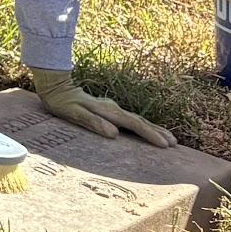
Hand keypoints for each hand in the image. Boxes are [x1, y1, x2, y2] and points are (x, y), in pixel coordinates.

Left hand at [28, 68, 175, 147]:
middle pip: (140, 121)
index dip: (150, 135)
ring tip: (168, 138)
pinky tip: (145, 129)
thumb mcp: (74, 113)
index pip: (134, 124)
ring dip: (153, 128)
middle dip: (158, 132)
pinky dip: (142, 125)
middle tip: (174, 144)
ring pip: (137, 119)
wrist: (56, 86)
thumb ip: (93, 123)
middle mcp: (113, 108)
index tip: (165, 145)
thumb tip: (114, 134)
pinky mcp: (108, 109)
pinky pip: (130, 119)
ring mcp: (112, 108)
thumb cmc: (62, 103)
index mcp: (108, 111)